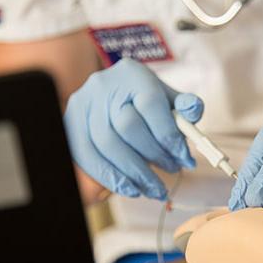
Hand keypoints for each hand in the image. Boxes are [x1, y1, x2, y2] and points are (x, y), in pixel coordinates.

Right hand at [64, 58, 203, 199]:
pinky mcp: (70, 124)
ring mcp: (83, 105)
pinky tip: (130, 188)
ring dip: (133, 173)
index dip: (168, 135)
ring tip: (154, 188)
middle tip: (173, 172)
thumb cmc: (146, 103)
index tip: (185, 159)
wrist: (112, 98)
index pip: (151, 104)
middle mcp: (104, 86)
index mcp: (133, 74)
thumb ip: (185, 107)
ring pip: (107, 145)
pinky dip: (109, 177)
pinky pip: (86, 156)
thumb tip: (192, 110)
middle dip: (154, 156)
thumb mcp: (168, 101)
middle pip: (128, 127)